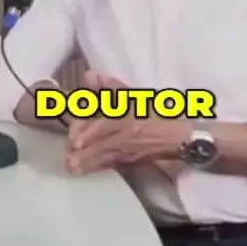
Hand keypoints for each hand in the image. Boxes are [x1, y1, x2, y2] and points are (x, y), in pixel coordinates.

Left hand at [65, 70, 190, 175]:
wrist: (177, 137)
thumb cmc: (156, 113)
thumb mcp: (135, 95)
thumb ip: (111, 86)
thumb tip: (90, 75)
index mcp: (127, 118)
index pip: (105, 126)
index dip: (90, 133)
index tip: (74, 139)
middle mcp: (126, 136)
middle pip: (102, 145)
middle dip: (85, 152)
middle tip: (69, 156)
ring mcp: (127, 152)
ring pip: (104, 158)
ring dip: (87, 163)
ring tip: (71, 167)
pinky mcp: (129, 162)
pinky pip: (110, 165)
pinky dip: (96, 167)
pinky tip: (84, 171)